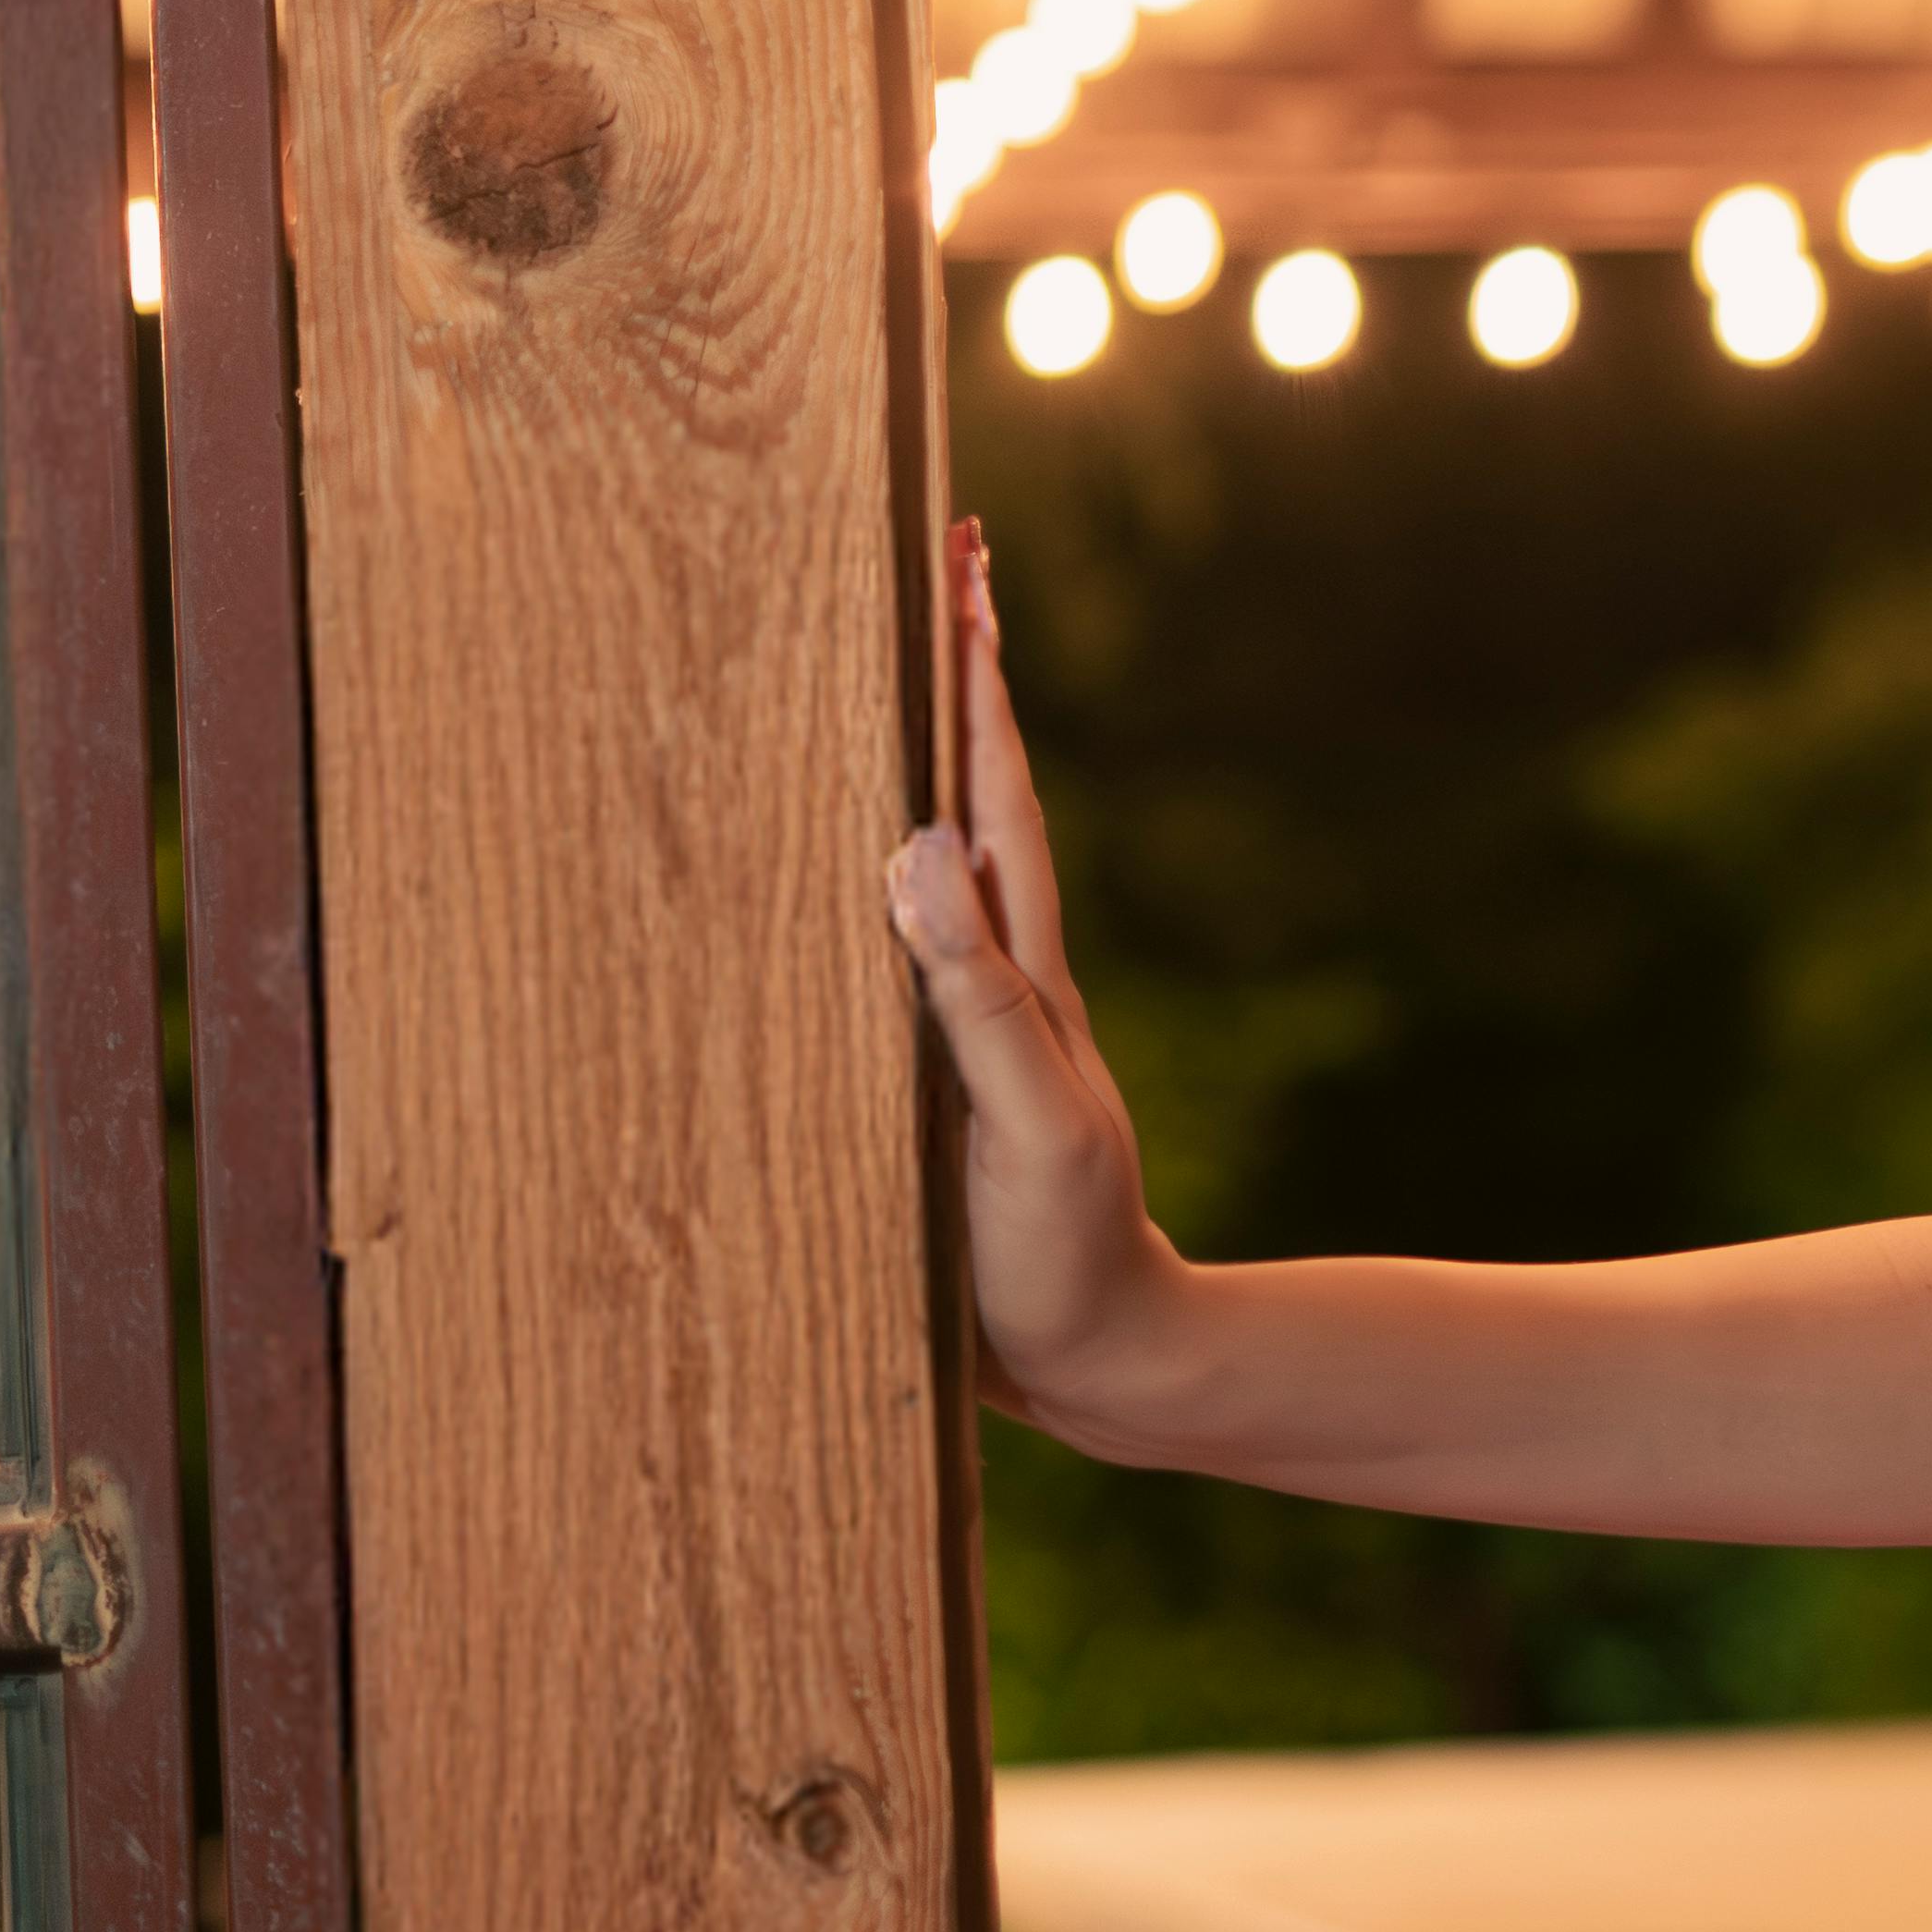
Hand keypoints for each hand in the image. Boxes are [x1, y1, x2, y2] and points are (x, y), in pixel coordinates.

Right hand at [886, 518, 1184, 1432]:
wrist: (1105, 1366)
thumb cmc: (1069, 1251)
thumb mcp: (1027, 1123)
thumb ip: (979, 996)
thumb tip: (922, 843)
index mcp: (1023, 970)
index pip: (994, 795)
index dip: (978, 683)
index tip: (965, 565)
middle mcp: (994, 978)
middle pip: (966, 800)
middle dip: (947, 684)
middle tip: (930, 565)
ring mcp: (961, 1027)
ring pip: (924, 865)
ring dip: (901, 768)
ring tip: (860, 677)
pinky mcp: (924, 1085)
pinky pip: (884, 952)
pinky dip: (859, 887)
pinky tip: (825, 873)